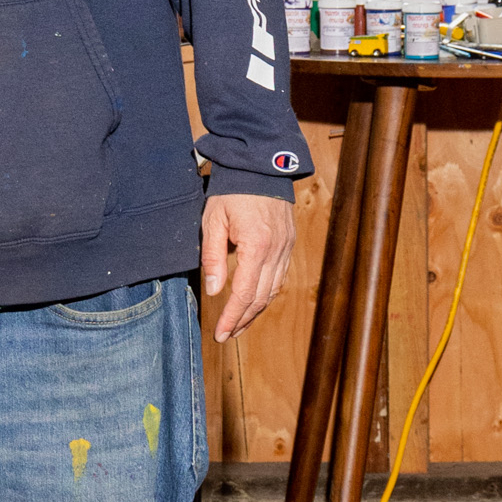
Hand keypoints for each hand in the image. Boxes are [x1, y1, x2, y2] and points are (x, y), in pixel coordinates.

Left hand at [200, 189, 294, 341]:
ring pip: (273, 291)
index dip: (231, 317)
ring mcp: (286, 248)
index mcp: (256, 246)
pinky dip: (267, 294)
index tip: (220, 333)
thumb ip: (212, 257)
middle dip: (243, 320)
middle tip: (226, 335)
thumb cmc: (233, 191)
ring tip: (240, 325)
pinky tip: (255, 302)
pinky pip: (280, 277)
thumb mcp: (213, 221)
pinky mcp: (289, 244)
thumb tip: (213, 290)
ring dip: (256, 311)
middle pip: (260, 298)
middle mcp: (276, 251)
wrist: (261, 167)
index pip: (243, 294)